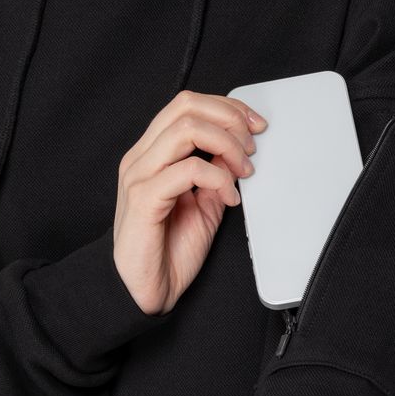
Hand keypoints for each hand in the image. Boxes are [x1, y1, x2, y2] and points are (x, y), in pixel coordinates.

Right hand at [112, 89, 267, 314]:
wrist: (143, 291)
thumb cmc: (168, 249)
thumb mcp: (204, 202)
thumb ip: (217, 172)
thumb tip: (238, 148)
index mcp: (153, 152)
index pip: (187, 104)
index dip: (226, 107)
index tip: (254, 125)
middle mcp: (142, 157)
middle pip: (186, 105)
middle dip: (229, 118)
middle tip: (251, 147)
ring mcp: (140, 175)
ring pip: (187, 129)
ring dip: (226, 145)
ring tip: (243, 171)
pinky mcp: (144, 199)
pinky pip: (188, 170)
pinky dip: (218, 179)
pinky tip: (229, 199)